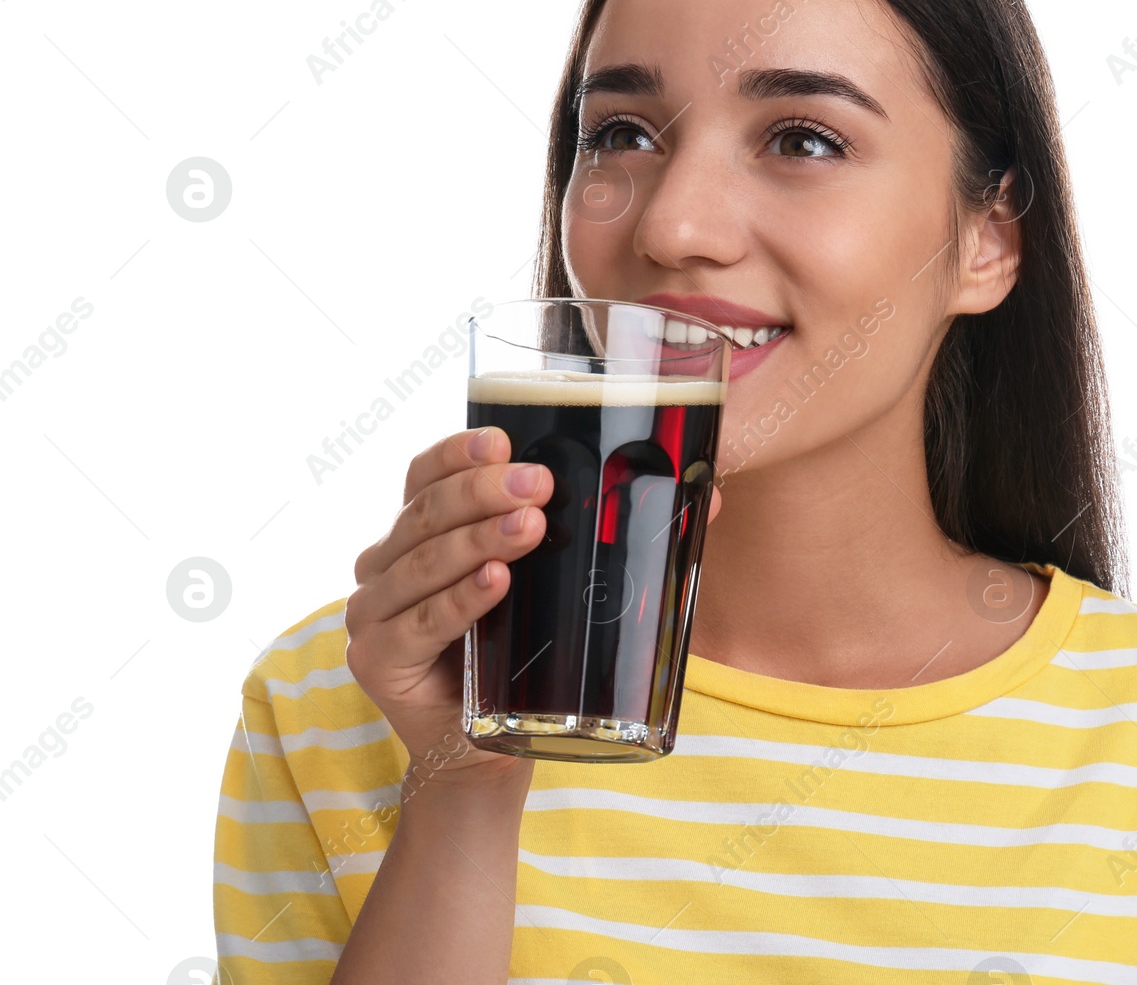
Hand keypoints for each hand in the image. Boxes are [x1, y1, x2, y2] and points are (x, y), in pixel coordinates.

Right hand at [346, 426, 720, 783]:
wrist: (492, 754)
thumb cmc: (527, 656)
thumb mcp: (564, 586)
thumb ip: (616, 536)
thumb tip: (707, 500)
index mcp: (420, 532)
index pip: (425, 475)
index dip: (457, 453)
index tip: (503, 440)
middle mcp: (385, 564)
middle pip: (427, 512)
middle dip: (484, 492)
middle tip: (540, 485)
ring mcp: (372, 612)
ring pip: (423, 562)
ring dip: (478, 539)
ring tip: (530, 526)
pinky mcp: (375, 661)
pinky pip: (420, 624)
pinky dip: (459, 601)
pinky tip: (495, 584)